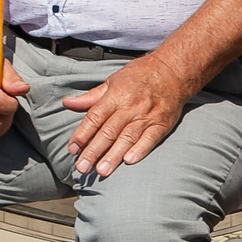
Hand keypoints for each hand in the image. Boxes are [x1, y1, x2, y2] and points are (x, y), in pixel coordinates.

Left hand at [60, 54, 191, 177]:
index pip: (95, 117)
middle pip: (108, 131)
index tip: (72, 149)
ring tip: (101, 170)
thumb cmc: (141, 75)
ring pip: (127, 138)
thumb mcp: (113, 80)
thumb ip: (91, 97)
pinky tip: (129, 161)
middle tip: (82, 168)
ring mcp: (147, 116)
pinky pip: (150, 138)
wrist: (173, 70)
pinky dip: (140, 149)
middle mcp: (130, 106)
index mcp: (116, 95)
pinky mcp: (161, 123)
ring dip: (113, 155)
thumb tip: (67, 103)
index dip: (82, 134)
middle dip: (94, 151)